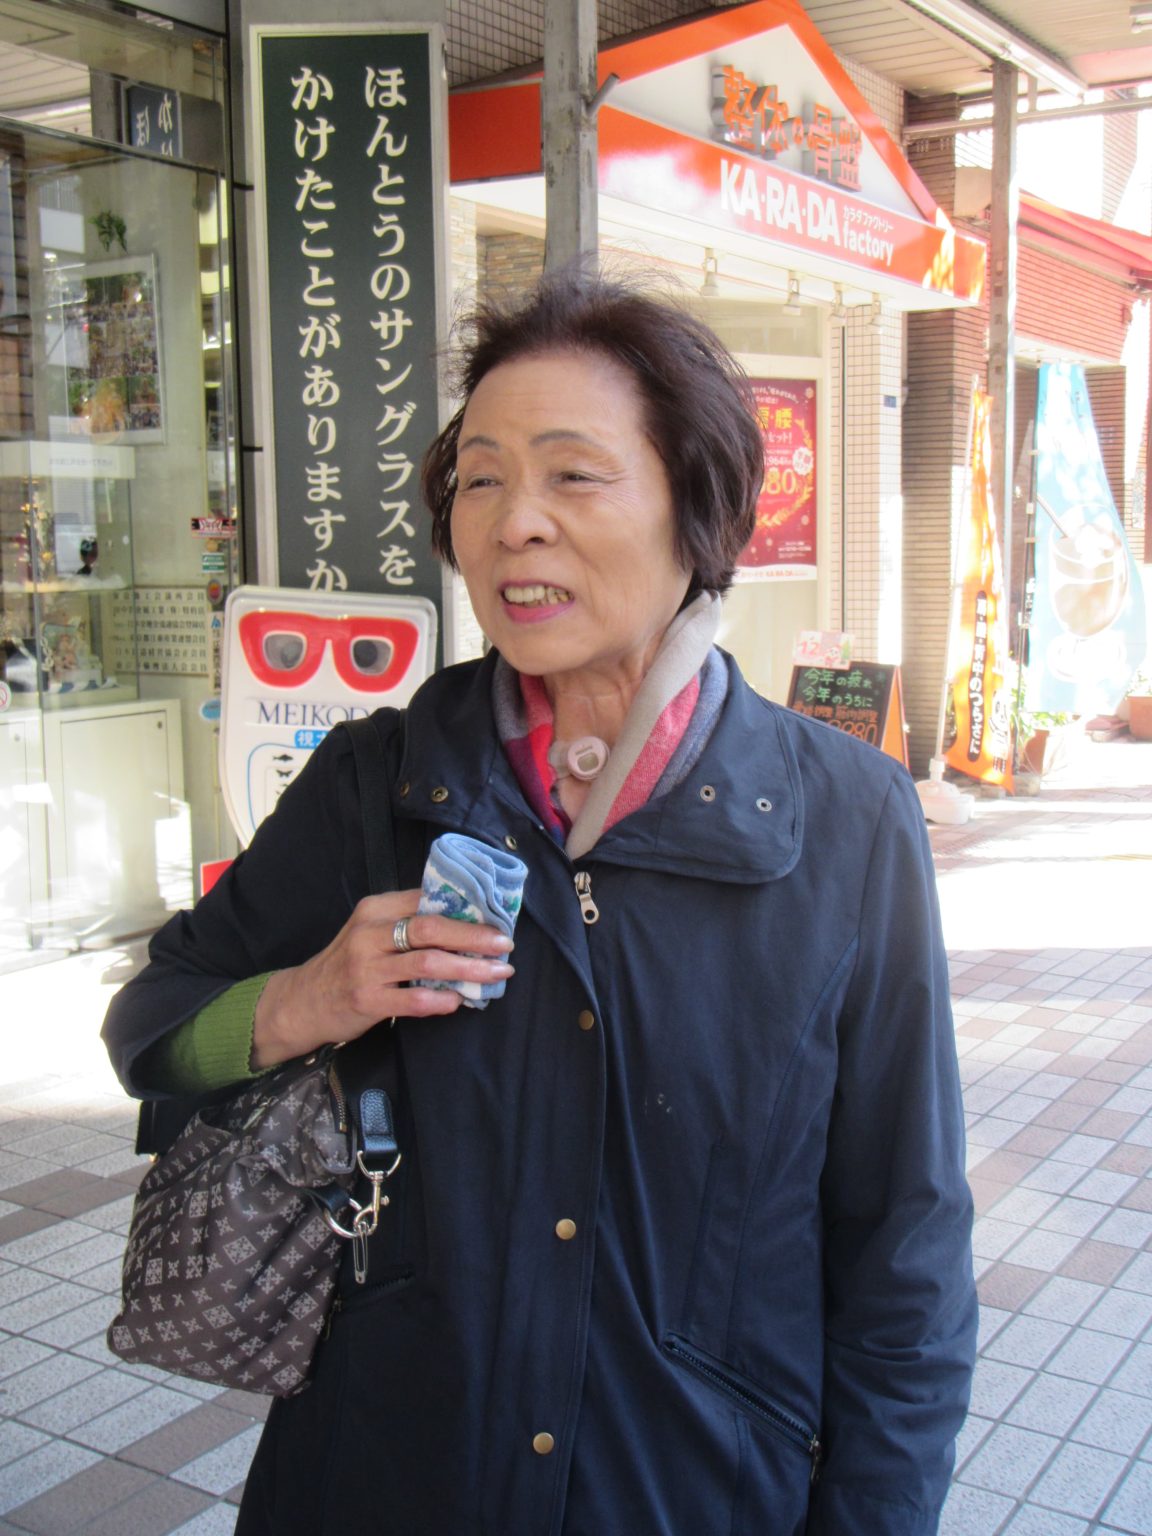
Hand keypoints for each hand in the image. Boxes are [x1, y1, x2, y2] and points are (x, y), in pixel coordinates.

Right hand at [251, 890, 514, 1067]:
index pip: (427, 900)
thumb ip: (406, 923)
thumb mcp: (370, 932)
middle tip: (505, 945)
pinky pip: (413, 999)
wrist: (302, 1002)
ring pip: (428, 962)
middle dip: (475, 936)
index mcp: (375, 909)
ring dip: (469, 968)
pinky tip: (459, 1001)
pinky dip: (442, 999)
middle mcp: (370, 933)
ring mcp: (367, 967)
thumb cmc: (347, 965)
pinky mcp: (366, 1000)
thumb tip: (465, 920)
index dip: (466, 908)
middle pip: (432, 927)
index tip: (497, 918)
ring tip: (496, 974)